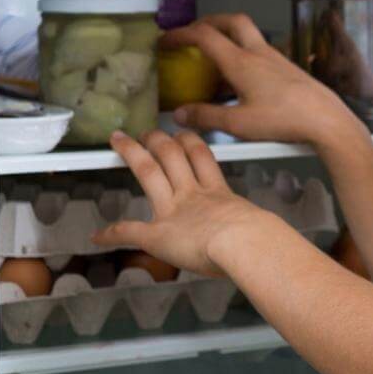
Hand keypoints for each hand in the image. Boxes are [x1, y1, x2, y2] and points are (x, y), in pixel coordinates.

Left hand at [94, 130, 283, 277]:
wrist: (243, 243)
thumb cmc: (258, 238)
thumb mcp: (260, 226)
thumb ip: (259, 229)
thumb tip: (274, 242)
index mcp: (218, 193)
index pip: (202, 160)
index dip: (192, 144)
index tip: (185, 136)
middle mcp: (193, 195)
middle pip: (173, 156)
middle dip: (159, 140)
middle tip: (150, 130)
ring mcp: (174, 210)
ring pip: (149, 172)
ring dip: (134, 155)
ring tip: (122, 142)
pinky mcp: (156, 233)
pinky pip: (129, 231)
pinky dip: (113, 233)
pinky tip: (98, 235)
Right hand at [163, 14, 365, 147]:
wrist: (327, 120)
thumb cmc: (286, 120)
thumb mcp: (238, 124)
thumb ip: (206, 117)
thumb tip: (182, 113)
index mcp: (242, 62)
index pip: (204, 35)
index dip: (180, 33)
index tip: (165, 40)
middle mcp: (260, 54)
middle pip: (232, 21)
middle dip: (209, 22)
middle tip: (193, 33)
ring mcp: (277, 60)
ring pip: (249, 37)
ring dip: (228, 40)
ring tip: (213, 61)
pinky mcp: (288, 69)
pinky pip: (260, 54)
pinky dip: (244, 57)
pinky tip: (240, 83)